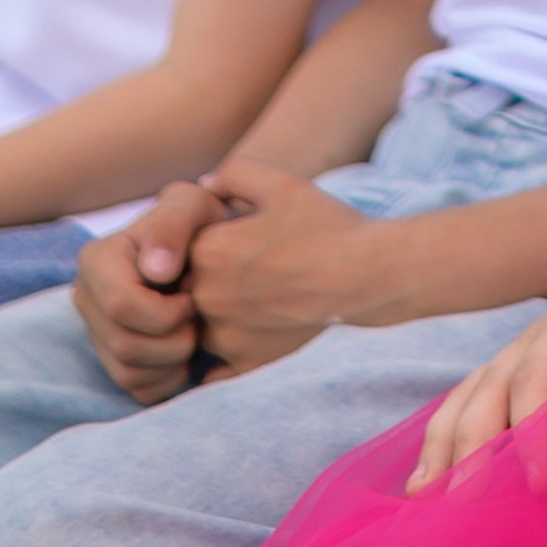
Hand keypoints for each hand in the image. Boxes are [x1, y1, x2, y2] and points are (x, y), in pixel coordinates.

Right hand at [73, 184, 221, 403]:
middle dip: (174, 340)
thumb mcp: (193, 205)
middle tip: (198, 316)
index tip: (194, 295)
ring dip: (175, 360)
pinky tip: (186, 350)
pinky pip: (138, 390)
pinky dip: (170, 378)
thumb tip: (154, 270)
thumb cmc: (203, 224)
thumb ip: (173, 224)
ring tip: (194, 329)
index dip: (166, 311)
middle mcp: (87, 298)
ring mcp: (97, 333)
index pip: (121, 307)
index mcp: (96, 260)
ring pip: (128, 373)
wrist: (214, 250)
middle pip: (125, 346)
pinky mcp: (114, 361)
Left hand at [184, 159, 383, 371]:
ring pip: (196, 329)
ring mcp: (226, 334)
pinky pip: (213, 371)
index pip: (177, 251)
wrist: (369, 276)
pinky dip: (220, 361)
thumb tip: (204, 185)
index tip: (228, 244)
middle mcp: (208, 296)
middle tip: (243, 274)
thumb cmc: (327, 226)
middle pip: (184, 291)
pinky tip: (246, 340)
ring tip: (253, 303)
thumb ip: (234, 175)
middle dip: (204, 283)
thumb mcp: (282, 185)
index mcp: (208, 251)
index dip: (200, 246)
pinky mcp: (246, 363)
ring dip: (213, 320)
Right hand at [407, 270, 546, 488]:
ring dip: (444, 446)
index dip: (531, 425)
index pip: (539, 373)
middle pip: (490, 389)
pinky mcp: (514, 385)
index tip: (539, 480)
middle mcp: (535, 340)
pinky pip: (469, 410)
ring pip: (467, 399)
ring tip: (424, 497)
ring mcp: (519, 360)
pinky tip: (426, 487)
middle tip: (464, 501)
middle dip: (473, 445)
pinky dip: (444, 445)